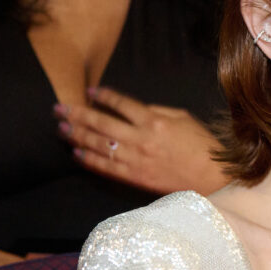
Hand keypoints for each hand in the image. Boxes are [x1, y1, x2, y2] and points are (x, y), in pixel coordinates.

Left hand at [56, 88, 227, 194]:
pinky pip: (106, 167)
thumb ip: (157, 111)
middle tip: (58, 108)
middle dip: (77, 114)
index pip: (121, 104)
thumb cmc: (201, 145)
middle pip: (101, 124)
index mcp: (154, 121)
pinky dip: (89, 160)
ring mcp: (136, 159)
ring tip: (61, 128)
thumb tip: (133, 109)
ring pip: (99, 145)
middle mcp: (141, 139)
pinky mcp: (135, 177)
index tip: (89, 91)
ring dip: (77, 136)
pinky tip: (76, 153)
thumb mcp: (183, 118)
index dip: (103, 96)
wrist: (211, 178)